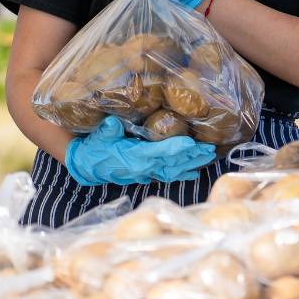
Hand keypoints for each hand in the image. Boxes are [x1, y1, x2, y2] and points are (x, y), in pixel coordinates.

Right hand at [65, 117, 215, 186]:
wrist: (87, 167)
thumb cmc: (94, 149)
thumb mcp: (99, 137)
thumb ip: (107, 130)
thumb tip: (112, 123)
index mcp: (135, 156)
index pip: (160, 152)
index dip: (177, 147)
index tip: (192, 142)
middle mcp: (143, 167)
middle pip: (173, 162)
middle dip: (193, 156)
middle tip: (210, 149)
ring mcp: (145, 173)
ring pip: (173, 170)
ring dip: (191, 165)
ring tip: (208, 158)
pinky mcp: (145, 175)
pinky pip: (167, 176)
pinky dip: (181, 174)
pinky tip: (194, 173)